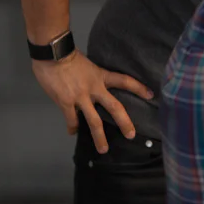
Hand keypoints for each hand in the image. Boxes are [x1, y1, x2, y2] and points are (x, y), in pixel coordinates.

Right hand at [31, 52, 152, 152]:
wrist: (52, 53)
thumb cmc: (68, 56)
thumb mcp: (88, 65)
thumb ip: (92, 78)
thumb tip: (93, 88)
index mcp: (101, 76)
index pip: (125, 81)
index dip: (138, 88)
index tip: (150, 95)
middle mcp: (95, 88)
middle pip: (115, 107)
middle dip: (124, 122)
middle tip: (131, 135)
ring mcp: (81, 97)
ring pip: (94, 121)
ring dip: (99, 137)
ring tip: (103, 149)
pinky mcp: (66, 102)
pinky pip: (72, 119)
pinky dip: (73, 127)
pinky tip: (73, 133)